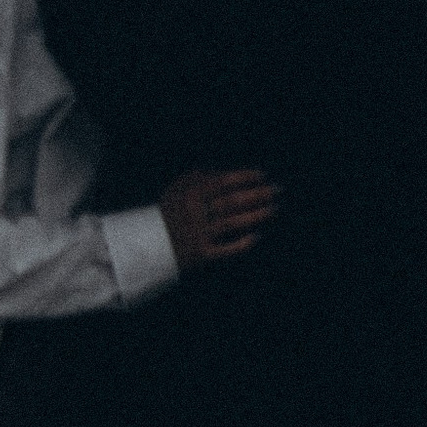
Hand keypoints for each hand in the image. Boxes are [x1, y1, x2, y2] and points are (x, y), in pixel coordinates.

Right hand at [160, 167, 280, 272]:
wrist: (150, 246)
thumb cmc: (168, 213)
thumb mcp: (176, 189)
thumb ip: (197, 177)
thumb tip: (223, 171)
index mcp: (189, 194)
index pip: (223, 181)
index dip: (245, 177)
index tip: (262, 175)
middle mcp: (195, 213)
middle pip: (232, 201)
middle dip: (257, 195)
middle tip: (276, 190)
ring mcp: (199, 234)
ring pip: (233, 223)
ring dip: (255, 215)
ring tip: (273, 208)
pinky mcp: (202, 255)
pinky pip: (227, 249)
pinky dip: (242, 244)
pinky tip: (257, 237)